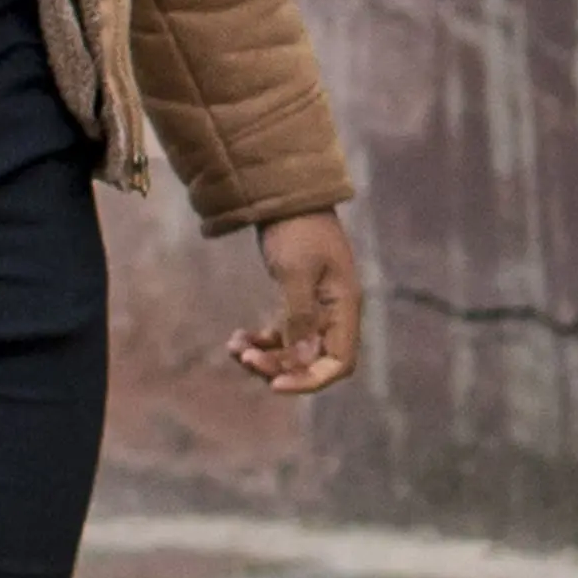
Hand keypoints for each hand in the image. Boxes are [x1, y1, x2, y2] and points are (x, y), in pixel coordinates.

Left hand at [224, 212, 365, 396]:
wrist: (285, 194)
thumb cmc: (296, 229)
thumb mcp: (295, 272)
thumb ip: (299, 317)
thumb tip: (301, 359)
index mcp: (343, 307)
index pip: (338, 363)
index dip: (309, 380)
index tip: (274, 383)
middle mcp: (334, 313)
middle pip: (311, 362)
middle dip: (278, 367)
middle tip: (244, 358)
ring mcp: (316, 309)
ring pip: (292, 352)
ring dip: (264, 356)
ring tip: (234, 347)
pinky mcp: (296, 302)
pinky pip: (281, 336)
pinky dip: (260, 341)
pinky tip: (236, 338)